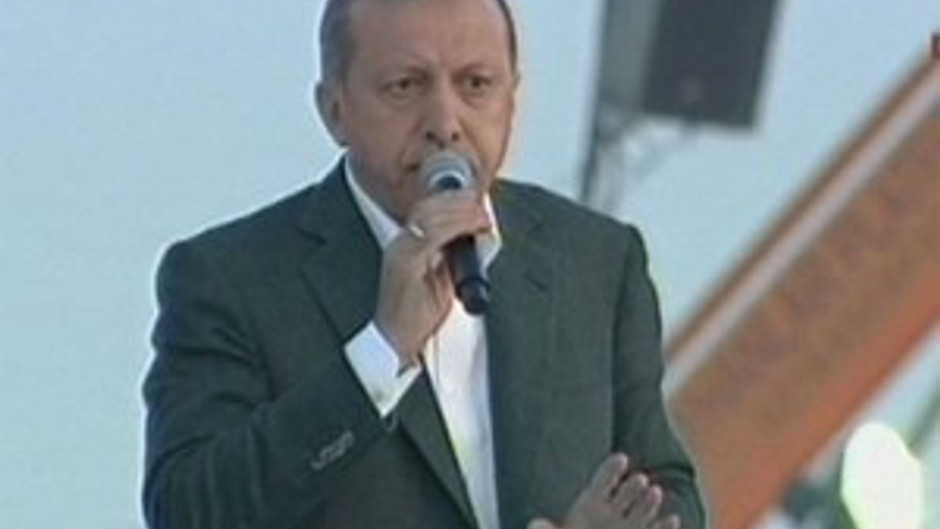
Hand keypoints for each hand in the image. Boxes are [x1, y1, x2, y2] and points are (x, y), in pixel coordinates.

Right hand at [374, 190, 490, 366]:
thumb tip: (478, 236)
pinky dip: (455, 226)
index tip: (477, 196)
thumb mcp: (442, 279)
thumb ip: (453, 255)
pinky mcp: (404, 264)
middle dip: (460, 199)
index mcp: (407, 245)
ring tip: (482, 217)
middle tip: (483, 203)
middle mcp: (400, 244)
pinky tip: (473, 228)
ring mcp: (400, 253)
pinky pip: (428, 234)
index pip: (428, 207)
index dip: (454, 197)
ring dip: (461, 210)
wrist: (394, 343)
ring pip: (429, 215)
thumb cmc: (416, 316)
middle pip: (429, 205)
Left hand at [528, 454, 680, 528]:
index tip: (621, 460)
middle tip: (640, 480)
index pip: (603, 480)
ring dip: (650, 503)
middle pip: (625, 493)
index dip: (612, 470)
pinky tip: (673, 519)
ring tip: (656, 493)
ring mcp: (629, 525)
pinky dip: (664, 526)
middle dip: (633, 487)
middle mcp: (613, 510)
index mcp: (592, 502)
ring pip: (642, 511)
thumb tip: (535, 525)